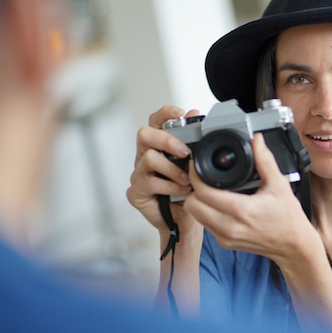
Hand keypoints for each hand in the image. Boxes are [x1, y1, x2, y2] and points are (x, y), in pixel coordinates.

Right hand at [127, 105, 202, 240]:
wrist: (185, 220)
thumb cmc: (188, 191)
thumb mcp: (195, 165)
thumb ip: (193, 140)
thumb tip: (195, 114)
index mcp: (158, 146)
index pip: (155, 122)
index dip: (165, 113)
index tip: (180, 112)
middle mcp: (145, 156)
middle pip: (145, 134)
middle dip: (166, 140)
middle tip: (185, 152)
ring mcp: (139, 173)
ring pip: (149, 158)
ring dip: (172, 169)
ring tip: (187, 180)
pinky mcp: (136, 191)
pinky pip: (150, 182)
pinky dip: (170, 186)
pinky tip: (182, 191)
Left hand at [184, 133, 317, 263]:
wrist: (293, 245)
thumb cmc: (288, 218)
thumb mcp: (279, 185)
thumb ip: (265, 160)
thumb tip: (256, 141)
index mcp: (242, 210)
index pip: (203, 192)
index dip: (196, 176)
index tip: (198, 166)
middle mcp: (230, 226)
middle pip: (192, 205)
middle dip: (194, 188)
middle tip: (202, 178)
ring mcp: (225, 237)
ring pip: (195, 215)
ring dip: (198, 201)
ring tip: (209, 189)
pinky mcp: (225, 243)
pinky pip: (204, 224)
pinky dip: (205, 212)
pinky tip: (218, 204)